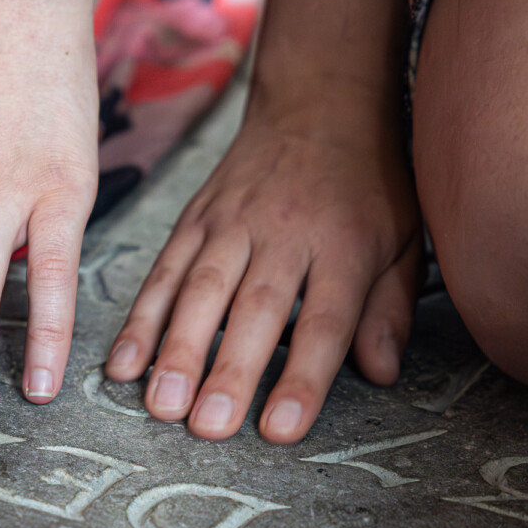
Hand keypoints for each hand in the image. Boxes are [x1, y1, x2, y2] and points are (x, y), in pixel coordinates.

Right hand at [105, 85, 422, 442]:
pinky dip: (141, 321)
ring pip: (200, 292)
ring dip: (177, 351)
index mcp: (344, 245)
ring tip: (162, 404)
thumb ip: (389, 308)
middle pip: (254, 310)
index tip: (281, 429)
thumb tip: (380, 373)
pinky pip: (163, 273)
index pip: (323, 321)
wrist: (319, 98)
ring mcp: (231, 224)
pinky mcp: (194, 220)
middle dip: (228, 371)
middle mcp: (284, 233)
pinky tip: (124, 365)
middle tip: (209, 426)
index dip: (302, 377)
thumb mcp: (404, 238)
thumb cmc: (366, 182)